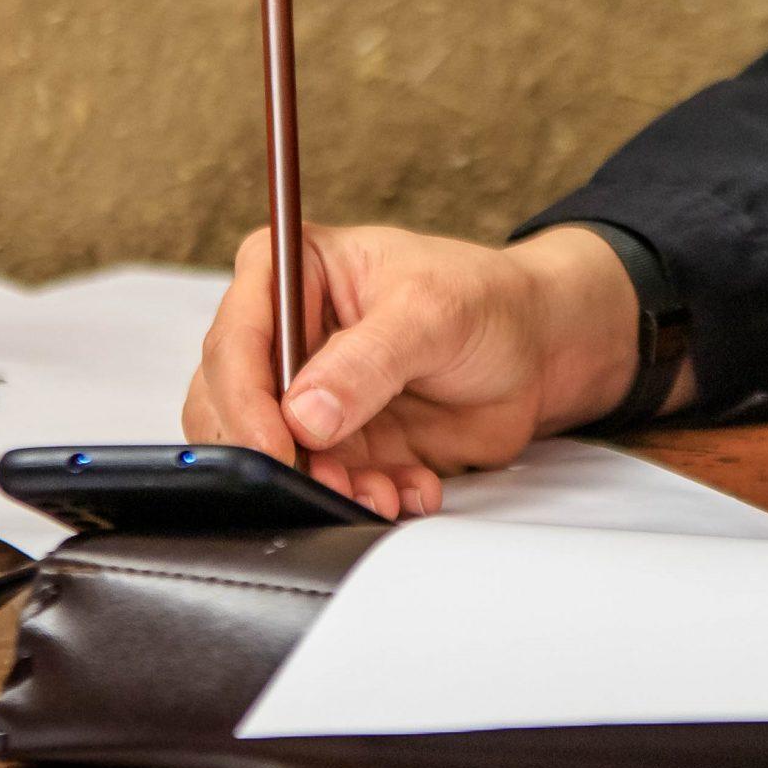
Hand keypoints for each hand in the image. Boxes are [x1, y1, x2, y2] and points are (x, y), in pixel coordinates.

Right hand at [180, 223, 651, 516]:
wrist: (537, 348)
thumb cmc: (486, 300)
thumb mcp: (434, 312)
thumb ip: (368, 360)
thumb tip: (302, 414)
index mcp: (293, 269)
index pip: (235, 336)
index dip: (243, 397)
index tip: (275, 444)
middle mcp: (285, 333)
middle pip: (230, 406)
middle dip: (278, 455)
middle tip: (327, 480)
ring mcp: (304, 393)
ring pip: (272, 456)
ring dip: (323, 485)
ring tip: (381, 491)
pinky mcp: (333, 443)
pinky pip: (321, 484)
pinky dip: (359, 497)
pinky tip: (405, 491)